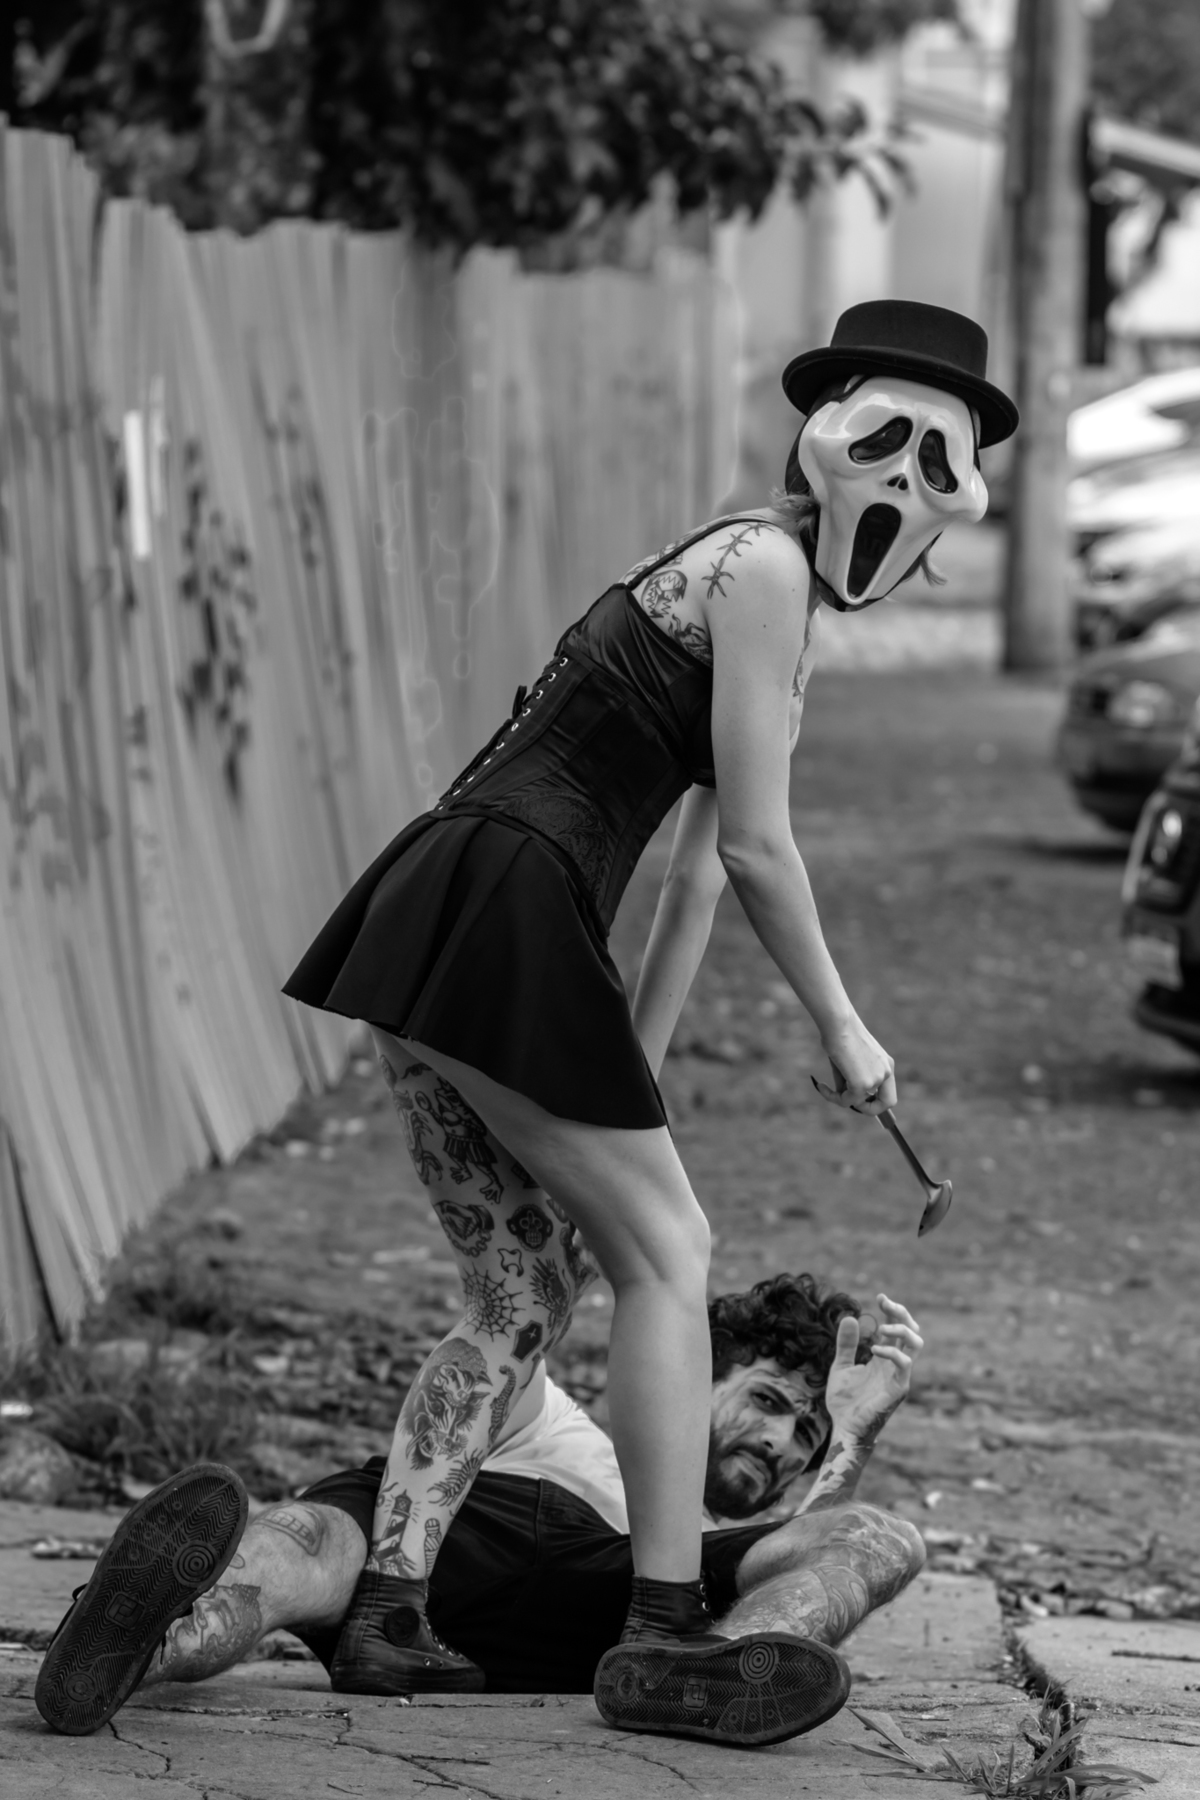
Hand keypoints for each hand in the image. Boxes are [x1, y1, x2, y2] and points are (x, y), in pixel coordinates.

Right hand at [812, 1023, 895, 1116]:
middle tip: (847, 1102)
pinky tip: (821, 1085)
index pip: (888, 1092)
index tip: (859, 1102)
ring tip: (824, 1086)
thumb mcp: (849, 1058)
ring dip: (839, 1097)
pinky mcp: (861, 1085)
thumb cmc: (839, 1033)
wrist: (838, 1022)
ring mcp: (875, 1080)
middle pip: (885, 1104)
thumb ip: (851, 1078)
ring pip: (856, 1102)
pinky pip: (845, 1100)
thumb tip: (843, 1095)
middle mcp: (885, 1072)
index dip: (876, 1102)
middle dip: (867, 1110)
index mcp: (886, 1064)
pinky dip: (831, 1096)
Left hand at [823, 1294, 922, 1445]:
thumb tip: (849, 1317)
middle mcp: (895, 1364)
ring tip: (882, 1327)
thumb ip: (846, 1344)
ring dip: (902, 1329)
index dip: (892, 1310)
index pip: (896, 1329)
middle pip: (912, 1331)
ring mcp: (899, 1375)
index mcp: (883, 1358)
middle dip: (902, 1313)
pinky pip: (904, 1364)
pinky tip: (874, 1349)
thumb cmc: (844, 1402)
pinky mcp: (898, 1388)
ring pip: (916, 1344)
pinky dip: (892, 1352)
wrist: (844, 1428)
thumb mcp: (841, 1366)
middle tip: (885, 1303)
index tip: (880, 1297)